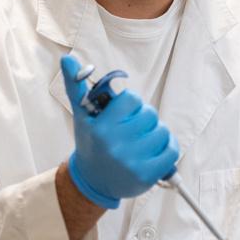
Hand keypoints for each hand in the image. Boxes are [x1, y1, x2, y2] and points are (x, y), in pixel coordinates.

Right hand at [61, 54, 178, 208]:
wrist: (92, 181)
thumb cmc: (91, 143)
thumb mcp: (82, 115)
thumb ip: (76, 85)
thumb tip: (68, 58)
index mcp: (101, 127)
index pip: (132, 99)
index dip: (130, 104)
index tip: (122, 114)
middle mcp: (116, 145)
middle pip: (150, 114)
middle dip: (143, 119)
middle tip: (131, 129)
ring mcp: (132, 162)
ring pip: (163, 131)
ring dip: (156, 133)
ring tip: (141, 141)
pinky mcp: (147, 176)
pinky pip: (171, 150)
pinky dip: (167, 148)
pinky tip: (154, 151)